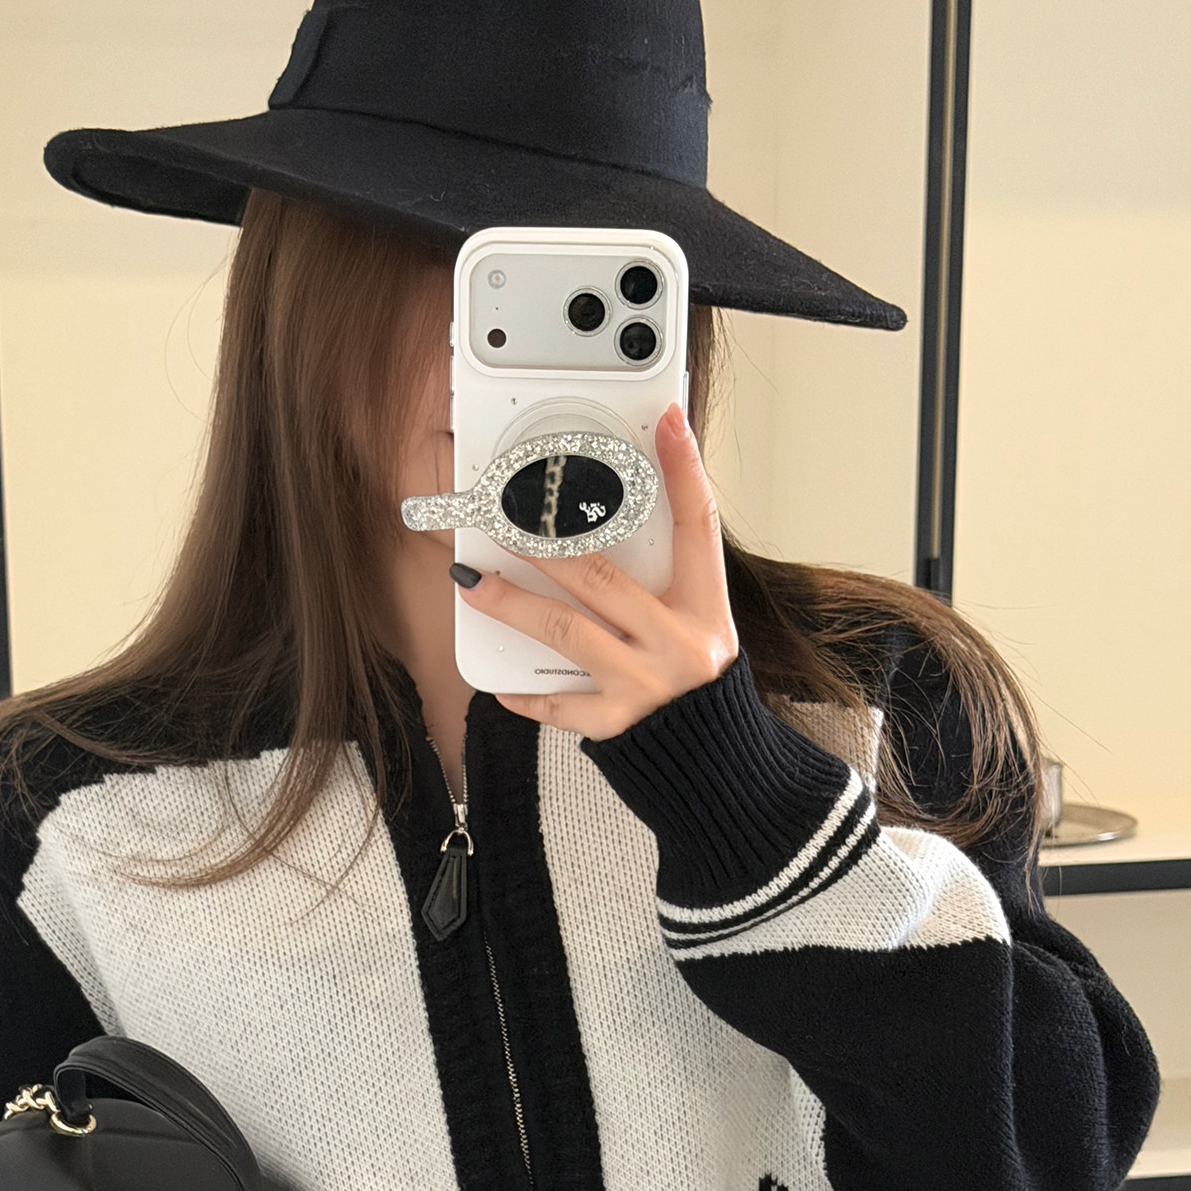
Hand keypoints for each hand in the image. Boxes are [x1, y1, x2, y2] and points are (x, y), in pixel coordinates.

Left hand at [458, 402, 738, 740]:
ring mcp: (645, 685)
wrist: (717, 768)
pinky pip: (558, 705)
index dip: (685, 471)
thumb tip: (606, 536)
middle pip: (603, 578)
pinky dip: (525, 694)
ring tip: (473, 583)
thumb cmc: (700, 692)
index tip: (667, 422)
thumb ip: (663, 587)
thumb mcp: (700, 629)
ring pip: (565, 632)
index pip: (700, 526)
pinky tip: (499, 685)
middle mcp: (679, 643)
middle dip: (544, 546)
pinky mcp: (617, 725)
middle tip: (502, 519)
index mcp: (706, 610)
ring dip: (512, 604)